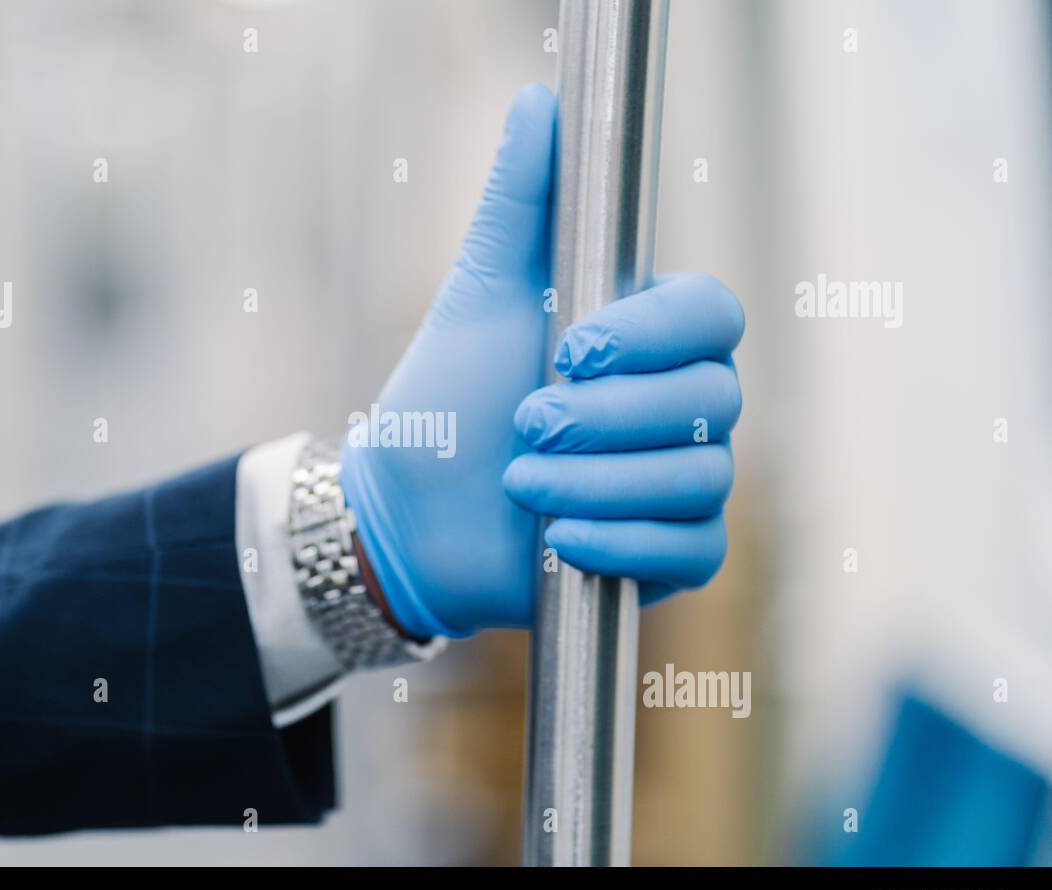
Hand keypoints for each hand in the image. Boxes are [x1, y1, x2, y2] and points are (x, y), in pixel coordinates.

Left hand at [340, 84, 743, 636]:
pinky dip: (622, 542)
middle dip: (609, 416)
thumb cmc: (450, 396)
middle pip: (713, 399)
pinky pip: (692, 549)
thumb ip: (518, 203)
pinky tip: (558, 534)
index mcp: (653, 336)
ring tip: (520, 480)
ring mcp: (684, 480)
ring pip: (698, 477)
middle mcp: (686, 403)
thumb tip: (541, 101)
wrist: (412, 508)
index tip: (569, 346)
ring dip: (599, 480)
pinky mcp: (673, 553)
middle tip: (526, 420)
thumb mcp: (479, 293)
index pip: (713, 314)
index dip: (654, 334)